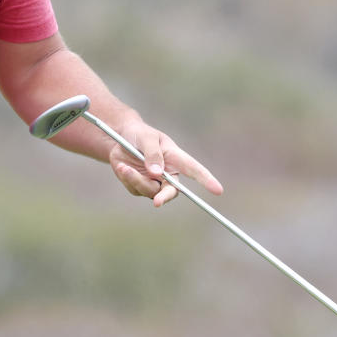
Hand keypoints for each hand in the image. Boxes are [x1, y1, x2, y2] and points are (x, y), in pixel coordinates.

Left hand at [109, 121, 223, 206]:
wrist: (118, 138)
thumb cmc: (138, 134)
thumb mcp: (146, 138)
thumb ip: (152, 154)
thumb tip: (157, 173)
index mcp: (175, 158)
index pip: (194, 170)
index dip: (206, 180)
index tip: (218, 190)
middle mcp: (168, 173)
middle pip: (172, 191)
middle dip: (164, 197)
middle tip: (157, 202)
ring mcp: (154, 181)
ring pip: (150, 191)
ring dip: (136, 181)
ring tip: (123, 167)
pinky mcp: (140, 185)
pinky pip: (135, 189)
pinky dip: (127, 179)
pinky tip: (121, 166)